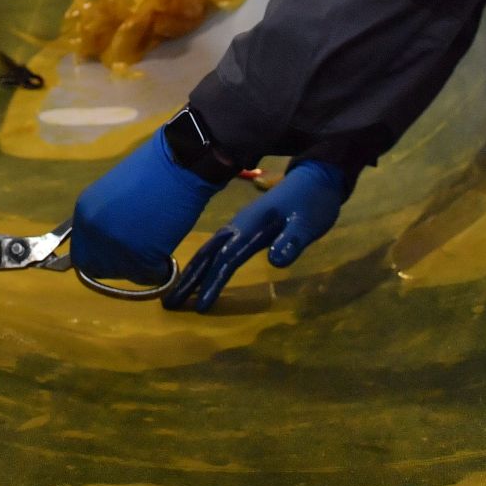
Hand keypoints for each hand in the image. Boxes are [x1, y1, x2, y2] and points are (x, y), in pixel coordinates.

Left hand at [71, 130, 225, 285]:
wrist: (180, 162)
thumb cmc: (152, 171)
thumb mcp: (113, 195)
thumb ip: (105, 220)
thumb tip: (110, 242)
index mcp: (84, 213)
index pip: (81, 254)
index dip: (101, 258)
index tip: (119, 255)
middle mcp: (94, 231)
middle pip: (99, 268)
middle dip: (119, 266)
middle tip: (140, 255)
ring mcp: (115, 244)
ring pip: (126, 274)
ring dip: (141, 268)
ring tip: (157, 248)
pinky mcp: (141, 255)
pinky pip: (150, 275)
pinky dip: (161, 268)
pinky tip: (167, 252)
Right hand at [163, 160, 344, 312]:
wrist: (316, 178)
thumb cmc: (313, 203)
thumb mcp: (309, 224)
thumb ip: (292, 242)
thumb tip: (274, 262)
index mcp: (252, 226)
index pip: (228, 259)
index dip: (213, 283)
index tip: (200, 307)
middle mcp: (239, 225)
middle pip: (208, 254)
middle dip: (188, 279)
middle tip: (169, 304)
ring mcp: (239, 224)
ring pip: (208, 249)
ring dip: (191, 271)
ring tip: (176, 293)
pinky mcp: (243, 226)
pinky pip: (216, 246)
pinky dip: (203, 261)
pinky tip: (198, 271)